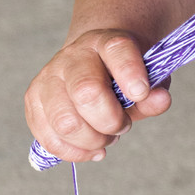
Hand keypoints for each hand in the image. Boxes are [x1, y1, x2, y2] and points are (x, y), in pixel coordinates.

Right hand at [24, 29, 170, 162]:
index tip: (142, 93)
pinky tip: (92, 149)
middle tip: (122, 126)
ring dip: (92, 140)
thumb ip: (154, 93)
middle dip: (111, 121)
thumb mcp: (146, 78)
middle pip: (86, 93)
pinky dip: (75, 152)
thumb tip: (160, 100)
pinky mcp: (33, 102)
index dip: (130, 73)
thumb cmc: (122, 76)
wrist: (93, 63)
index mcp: (104, 42)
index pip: (116, 51)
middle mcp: (71, 57)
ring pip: (65, 122)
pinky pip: (48, 138)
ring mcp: (47, 79)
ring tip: (106, 138)